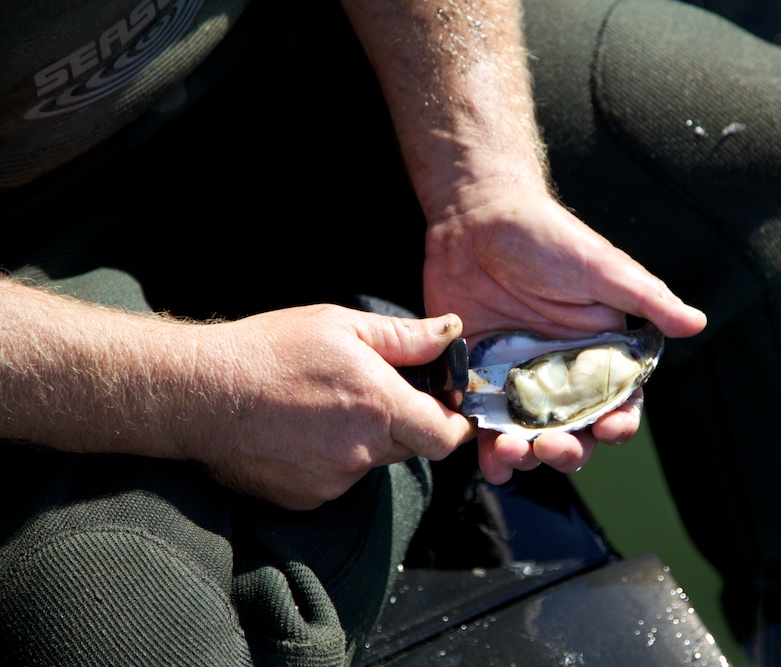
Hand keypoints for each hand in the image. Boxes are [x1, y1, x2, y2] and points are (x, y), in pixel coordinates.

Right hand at [182, 305, 474, 508]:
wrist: (199, 394)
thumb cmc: (269, 350)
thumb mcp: (341, 325)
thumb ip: (406, 337)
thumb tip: (452, 333)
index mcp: (379, 405)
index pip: (447, 436)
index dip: (454, 423)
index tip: (445, 406)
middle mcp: (362, 451)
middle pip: (411, 446)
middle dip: (404, 422)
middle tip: (370, 392)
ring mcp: (333, 481)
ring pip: (372, 461)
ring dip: (364, 439)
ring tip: (322, 407)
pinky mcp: (307, 498)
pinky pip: (338, 479)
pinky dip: (331, 458)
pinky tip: (300, 431)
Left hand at [423, 182, 705, 482]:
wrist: (478, 217)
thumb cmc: (548, 237)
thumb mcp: (602, 267)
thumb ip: (647, 299)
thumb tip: (697, 323)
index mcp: (598, 352)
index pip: (617, 403)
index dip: (618, 424)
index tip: (610, 429)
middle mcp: (560, 374)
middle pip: (572, 432)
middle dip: (567, 450)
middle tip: (552, 446)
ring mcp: (516, 379)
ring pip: (526, 436)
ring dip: (523, 457)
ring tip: (509, 454)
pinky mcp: (476, 377)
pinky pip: (481, 422)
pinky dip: (482, 446)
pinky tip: (483, 455)